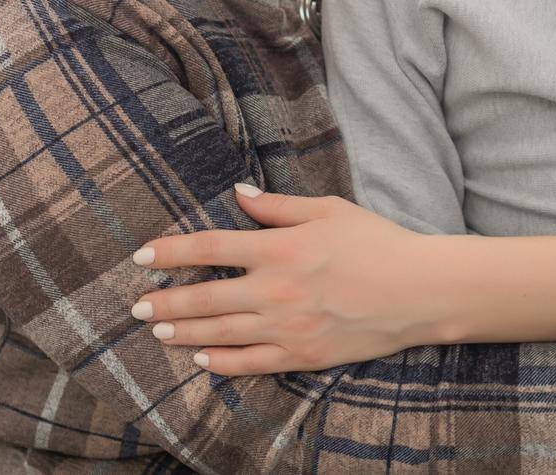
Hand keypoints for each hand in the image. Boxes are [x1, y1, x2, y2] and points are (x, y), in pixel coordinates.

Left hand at [131, 184, 438, 374]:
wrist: (419, 290)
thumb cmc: (377, 242)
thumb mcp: (329, 210)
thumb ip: (278, 206)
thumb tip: (238, 193)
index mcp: (281, 247)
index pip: (210, 247)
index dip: (171, 252)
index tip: (142, 257)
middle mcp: (276, 289)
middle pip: (205, 295)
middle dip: (165, 300)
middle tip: (136, 306)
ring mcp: (288, 326)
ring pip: (220, 332)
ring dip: (183, 330)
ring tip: (158, 329)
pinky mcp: (303, 354)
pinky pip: (250, 362)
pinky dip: (221, 361)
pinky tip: (201, 357)